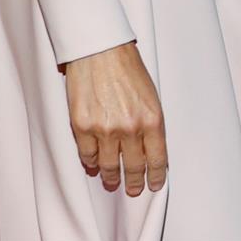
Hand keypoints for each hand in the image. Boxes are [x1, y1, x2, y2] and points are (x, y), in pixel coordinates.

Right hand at [64, 42, 167, 196]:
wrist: (100, 50)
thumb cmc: (127, 68)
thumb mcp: (151, 95)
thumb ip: (149, 123)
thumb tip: (148, 148)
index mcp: (152, 119)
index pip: (157, 160)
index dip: (155, 176)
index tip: (154, 184)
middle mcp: (130, 128)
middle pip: (133, 167)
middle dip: (134, 182)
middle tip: (133, 189)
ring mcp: (105, 129)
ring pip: (108, 166)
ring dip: (111, 177)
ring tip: (112, 181)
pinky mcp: (82, 127)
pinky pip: (87, 156)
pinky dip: (91, 163)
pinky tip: (94, 165)